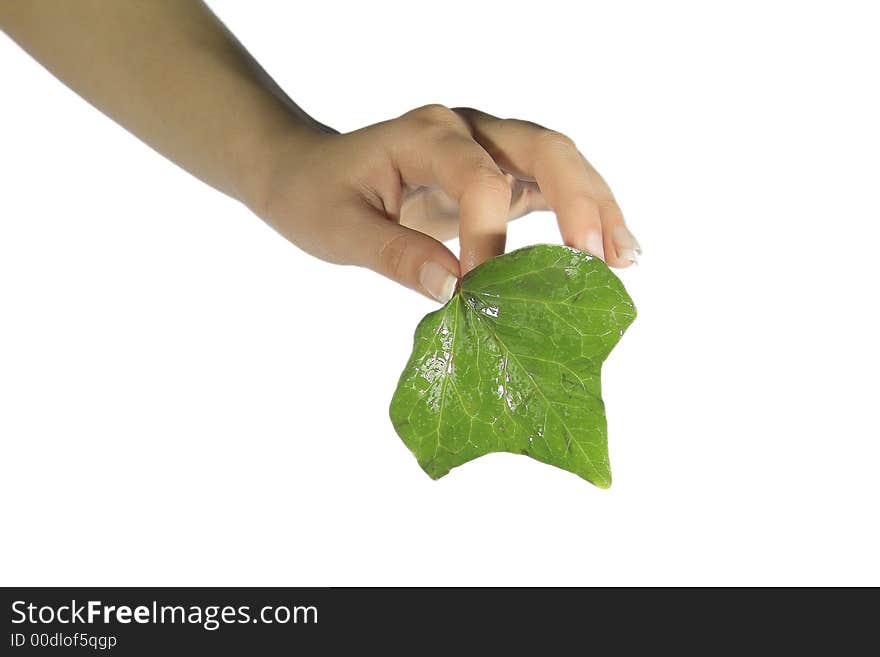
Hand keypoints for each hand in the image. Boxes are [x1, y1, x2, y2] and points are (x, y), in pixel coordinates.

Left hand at [253, 104, 640, 302]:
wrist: (308, 172)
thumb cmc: (317, 195)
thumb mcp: (340, 229)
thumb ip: (395, 255)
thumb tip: (453, 292)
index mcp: (425, 134)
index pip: (479, 177)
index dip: (489, 236)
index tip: (480, 291)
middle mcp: (465, 129)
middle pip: (543, 148)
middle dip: (579, 203)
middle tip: (602, 259)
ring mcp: (486, 146)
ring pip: (558, 162)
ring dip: (595, 206)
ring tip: (624, 258)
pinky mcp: (496, 172)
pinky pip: (548, 185)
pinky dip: (580, 214)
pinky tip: (603, 250)